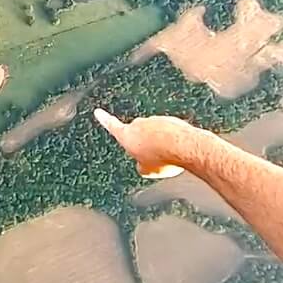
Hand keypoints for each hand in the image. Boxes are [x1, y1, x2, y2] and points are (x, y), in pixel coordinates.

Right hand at [94, 108, 208, 177]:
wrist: (185, 146)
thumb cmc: (162, 158)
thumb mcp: (146, 170)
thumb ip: (141, 166)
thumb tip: (144, 164)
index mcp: (127, 135)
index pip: (112, 126)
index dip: (104, 120)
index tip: (98, 112)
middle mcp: (139, 124)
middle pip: (138, 133)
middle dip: (144, 143)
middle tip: (154, 158)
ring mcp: (156, 120)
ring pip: (156, 133)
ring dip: (161, 143)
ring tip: (170, 157)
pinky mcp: (172, 121)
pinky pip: (170, 133)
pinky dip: (173, 141)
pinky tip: (180, 151)